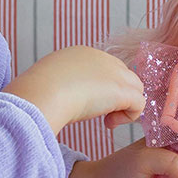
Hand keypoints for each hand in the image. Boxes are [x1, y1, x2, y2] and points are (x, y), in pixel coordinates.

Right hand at [3, 46, 145, 134]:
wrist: (42, 93)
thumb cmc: (38, 92)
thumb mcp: (49, 82)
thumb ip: (62, 84)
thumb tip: (63, 97)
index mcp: (82, 53)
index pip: (105, 69)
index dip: (102, 88)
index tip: (88, 103)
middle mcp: (101, 58)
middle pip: (123, 76)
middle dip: (116, 96)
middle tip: (100, 115)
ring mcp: (114, 72)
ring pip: (135, 88)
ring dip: (123, 107)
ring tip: (105, 121)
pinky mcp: (122, 89)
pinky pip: (139, 103)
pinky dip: (128, 117)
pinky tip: (108, 124)